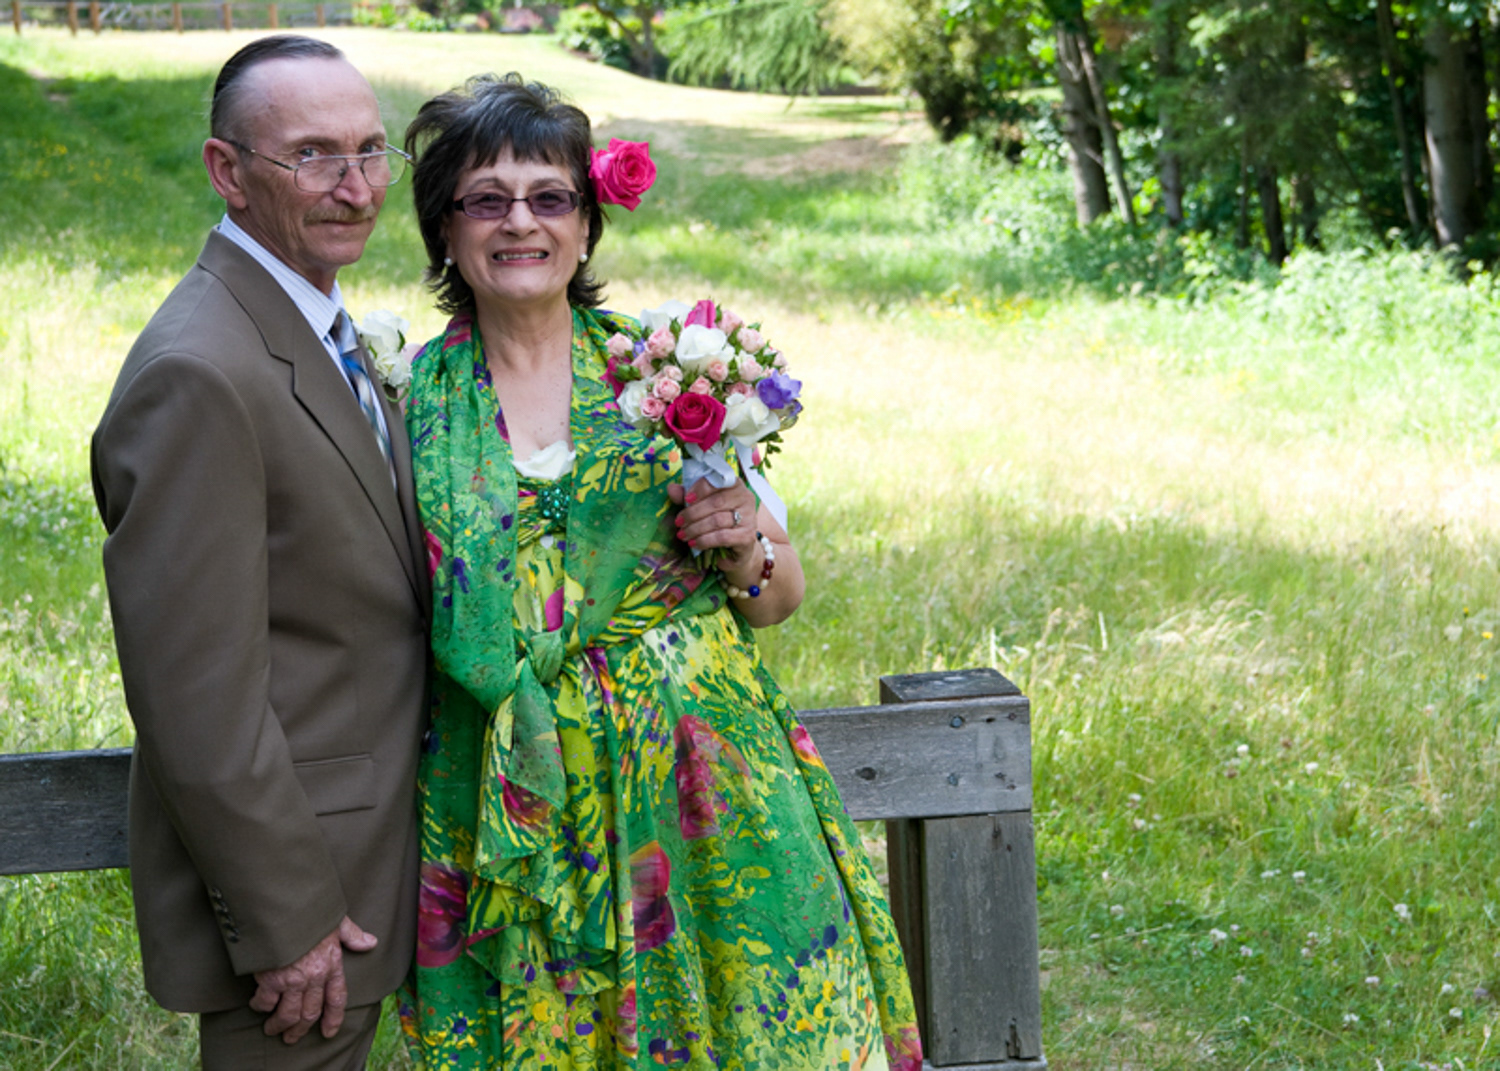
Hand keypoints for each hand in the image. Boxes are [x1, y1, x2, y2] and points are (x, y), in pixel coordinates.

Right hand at [249, 916, 376, 1042]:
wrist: (285, 905)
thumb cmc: (311, 911)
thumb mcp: (337, 920)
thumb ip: (352, 935)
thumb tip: (371, 943)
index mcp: (332, 963)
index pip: (337, 997)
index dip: (334, 1017)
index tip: (329, 1032)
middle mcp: (314, 976)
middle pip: (310, 1012)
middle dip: (300, 1029)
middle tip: (291, 1038)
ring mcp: (293, 980)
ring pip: (289, 1014)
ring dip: (280, 1025)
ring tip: (273, 1029)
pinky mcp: (271, 978)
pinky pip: (266, 1002)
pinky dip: (261, 1006)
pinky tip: (257, 1005)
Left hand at [668, 478, 759, 562]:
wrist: (735, 549)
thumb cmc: (718, 523)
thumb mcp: (701, 506)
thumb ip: (688, 497)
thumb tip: (671, 488)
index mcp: (735, 485)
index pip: (719, 481)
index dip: (700, 489)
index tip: (686, 499)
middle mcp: (745, 498)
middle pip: (716, 502)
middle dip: (693, 513)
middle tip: (678, 522)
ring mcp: (749, 517)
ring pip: (717, 520)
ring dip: (695, 528)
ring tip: (682, 534)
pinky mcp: (747, 536)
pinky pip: (722, 537)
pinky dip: (704, 540)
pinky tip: (694, 543)